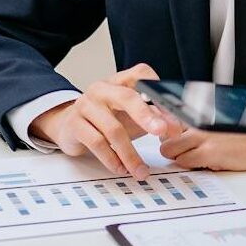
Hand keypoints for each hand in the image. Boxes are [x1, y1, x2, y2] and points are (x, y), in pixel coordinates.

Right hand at [31, 64, 167, 178]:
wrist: (69, 125)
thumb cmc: (107, 118)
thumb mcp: (132, 114)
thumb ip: (154, 117)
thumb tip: (176, 128)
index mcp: (120, 81)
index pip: (141, 75)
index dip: (158, 91)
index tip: (173, 111)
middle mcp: (102, 89)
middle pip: (127, 98)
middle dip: (147, 116)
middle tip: (162, 132)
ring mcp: (86, 105)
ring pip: (113, 129)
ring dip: (131, 154)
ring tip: (141, 170)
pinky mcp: (75, 124)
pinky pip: (97, 143)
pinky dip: (112, 159)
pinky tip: (122, 168)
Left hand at [155, 127, 245, 171]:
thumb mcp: (221, 125)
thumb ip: (202, 129)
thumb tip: (182, 136)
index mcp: (202, 116)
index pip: (170, 124)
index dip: (172, 137)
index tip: (176, 142)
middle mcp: (199, 124)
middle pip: (166, 140)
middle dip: (172, 151)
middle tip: (185, 155)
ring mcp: (202, 139)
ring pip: (172, 153)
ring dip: (182, 159)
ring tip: (200, 159)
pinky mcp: (209, 154)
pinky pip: (186, 163)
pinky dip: (193, 166)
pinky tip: (208, 163)